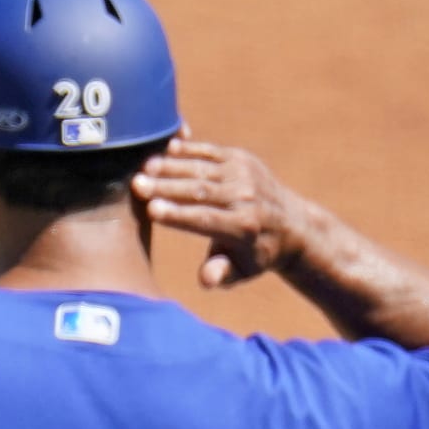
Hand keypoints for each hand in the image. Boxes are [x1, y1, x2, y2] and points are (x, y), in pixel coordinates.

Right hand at [131, 139, 303, 288]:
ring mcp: (244, 175)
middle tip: (137, 184)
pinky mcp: (241, 158)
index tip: (150, 210)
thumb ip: (221, 273)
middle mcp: (245, 198)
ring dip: (171, 166)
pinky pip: (211, 151)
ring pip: (202, 169)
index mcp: (244, 228)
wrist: (292, 224)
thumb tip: (206, 281)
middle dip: (166, 187)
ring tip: (145, 168)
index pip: (205, 219)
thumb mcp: (242, 271)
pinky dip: (189, 149)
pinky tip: (166, 148)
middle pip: (200, 191)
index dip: (177, 214)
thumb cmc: (255, 253)